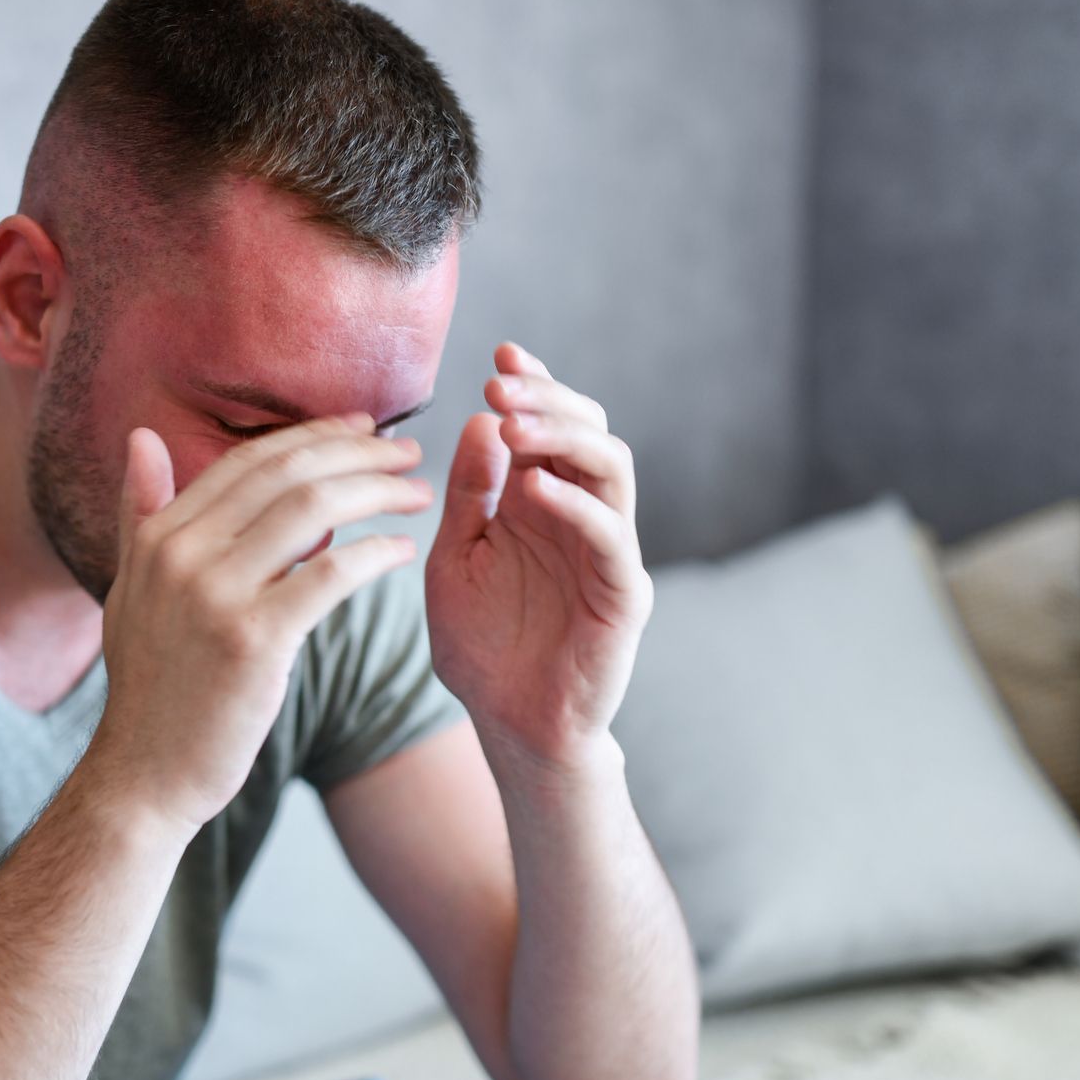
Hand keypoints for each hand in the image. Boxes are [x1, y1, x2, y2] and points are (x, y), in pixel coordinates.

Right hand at [88, 413, 433, 834]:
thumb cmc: (153, 684)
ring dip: (377, 492)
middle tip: (409, 452)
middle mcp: (181, 554)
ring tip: (418, 493)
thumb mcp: (133, 588)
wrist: (145, 773)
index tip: (364, 428)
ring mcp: (215, 595)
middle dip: (358, 454)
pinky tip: (404, 551)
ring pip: (313, 510)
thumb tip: (142, 435)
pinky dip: (374, 554)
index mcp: (160, 535)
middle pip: (287, 474)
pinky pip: (330, 575)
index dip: (314, 434)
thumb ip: (141, 513)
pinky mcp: (253, 641)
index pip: (249, 460)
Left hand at [425, 341, 652, 772]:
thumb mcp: (456, 558)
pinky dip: (576, 503)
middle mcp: (582, 518)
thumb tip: (482, 420)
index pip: (551, 427)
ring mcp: (609, 552)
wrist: (509, 727)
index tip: (501, 353)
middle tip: (501, 380)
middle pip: (589, 431)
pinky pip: (612, 535)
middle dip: (548, 397)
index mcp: (542, 504)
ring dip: (564, 436)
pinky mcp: (623, 594)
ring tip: (514, 422)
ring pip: (612, 468)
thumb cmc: (483, 649)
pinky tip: (532, 488)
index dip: (535, 384)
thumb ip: (469, 494)